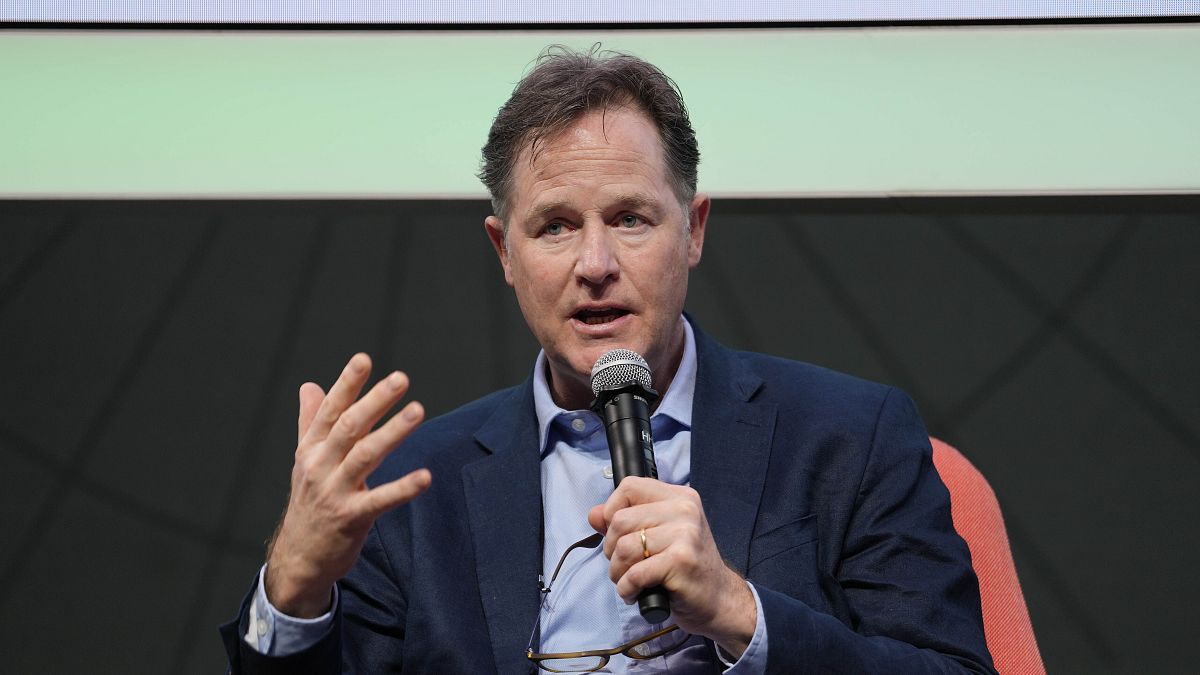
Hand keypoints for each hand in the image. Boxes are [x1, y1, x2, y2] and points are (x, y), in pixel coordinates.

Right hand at [265, 353, 431, 617]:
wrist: (299, 557)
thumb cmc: (310, 502)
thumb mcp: (306, 460)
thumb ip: (311, 422)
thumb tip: (310, 385)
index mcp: (312, 448)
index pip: (331, 410)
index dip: (347, 384)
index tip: (364, 359)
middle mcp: (320, 466)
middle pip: (350, 427)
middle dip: (375, 401)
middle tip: (401, 378)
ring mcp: (334, 492)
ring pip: (365, 455)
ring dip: (393, 432)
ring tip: (418, 411)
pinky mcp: (351, 518)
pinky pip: (380, 500)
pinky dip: (403, 488)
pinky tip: (426, 477)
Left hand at [587, 477, 756, 657]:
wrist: (719, 599)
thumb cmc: (685, 566)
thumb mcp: (658, 536)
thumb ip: (625, 522)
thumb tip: (594, 514)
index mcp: (679, 497)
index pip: (629, 486)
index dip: (612, 510)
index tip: (616, 534)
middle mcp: (684, 510)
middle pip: (620, 520)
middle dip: (611, 549)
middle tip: (624, 565)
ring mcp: (685, 535)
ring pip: (624, 547)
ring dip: (617, 571)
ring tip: (629, 581)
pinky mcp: (681, 562)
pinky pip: (635, 573)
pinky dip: (627, 588)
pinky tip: (635, 593)